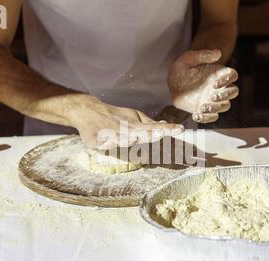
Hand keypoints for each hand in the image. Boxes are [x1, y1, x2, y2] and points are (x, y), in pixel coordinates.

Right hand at [67, 96, 183, 149]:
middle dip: (150, 133)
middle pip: (139, 132)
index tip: (181, 129)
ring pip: (119, 137)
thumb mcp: (134, 118)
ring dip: (126, 138)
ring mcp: (109, 133)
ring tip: (133, 138)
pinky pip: (99, 142)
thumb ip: (150, 124)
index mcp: (135, 126)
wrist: (88, 109)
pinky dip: (103, 142)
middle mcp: (124, 129)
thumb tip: (167, 126)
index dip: (167, 130)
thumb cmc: (115, 116)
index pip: (154, 129)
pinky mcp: (94, 139)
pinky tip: (106, 143)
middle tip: (162, 132)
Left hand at [168, 49, 238, 122]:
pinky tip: (196, 115)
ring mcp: (213, 100)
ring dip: (216, 108)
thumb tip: (217, 53)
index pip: (233, 75)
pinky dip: (207, 118)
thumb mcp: (188, 59)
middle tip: (212, 96)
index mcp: (218, 74)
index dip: (228, 79)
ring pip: (225, 106)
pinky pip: (212, 117)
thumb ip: (202, 55)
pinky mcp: (206, 110)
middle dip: (225, 95)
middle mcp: (219, 87)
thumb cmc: (182, 69)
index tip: (215, 83)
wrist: (173, 84)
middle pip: (233, 92)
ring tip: (202, 107)